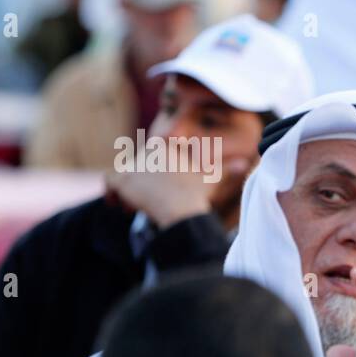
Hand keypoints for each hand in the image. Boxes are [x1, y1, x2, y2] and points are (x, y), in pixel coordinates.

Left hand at [106, 155, 250, 228]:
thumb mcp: (212, 179)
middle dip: (143, 185)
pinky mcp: (123, 179)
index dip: (156, 174)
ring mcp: (134, 165)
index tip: (163, 190)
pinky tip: (120, 205)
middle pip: (138, 167)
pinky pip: (109, 182)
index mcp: (167, 146)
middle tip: (153, 202)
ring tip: (139, 206)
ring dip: (129, 191)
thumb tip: (246, 164)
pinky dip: (111, 193)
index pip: (153, 156)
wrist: (182, 210)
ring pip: (125, 175)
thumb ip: (227, 169)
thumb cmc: (198, 195)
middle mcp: (148, 150)